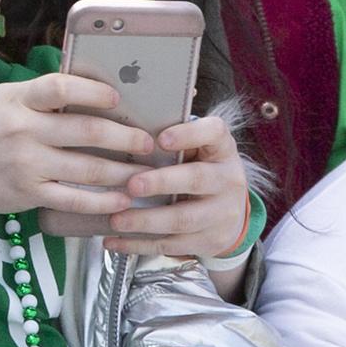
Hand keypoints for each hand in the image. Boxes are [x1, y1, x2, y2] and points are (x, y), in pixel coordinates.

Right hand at [0, 74, 163, 226]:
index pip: (60, 88)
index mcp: (19, 100)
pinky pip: (74, 199)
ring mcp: (27, 165)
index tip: (119, 99)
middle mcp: (23, 131)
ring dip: (123, 172)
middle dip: (126, 138)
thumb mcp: (7, 98)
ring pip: (87, 168)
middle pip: (86, 132)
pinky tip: (123, 199)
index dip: (94, 92)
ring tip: (146, 173)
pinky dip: (103, 201)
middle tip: (149, 142)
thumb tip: (95, 88)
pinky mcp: (30, 194)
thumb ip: (45, 94)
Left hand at [102, 113, 253, 258]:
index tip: (161, 138)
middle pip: (197, 179)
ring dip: (145, 220)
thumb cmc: (202, 170)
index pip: (214, 133)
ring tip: (115, 218)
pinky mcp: (208, 241)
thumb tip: (140, 101)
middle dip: (162, 182)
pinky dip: (139, 244)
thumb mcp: (200, 150)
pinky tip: (114, 241)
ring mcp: (221, 214)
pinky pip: (171, 245)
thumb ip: (177, 135)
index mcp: (222, 149)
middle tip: (131, 184)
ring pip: (182, 219)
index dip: (189, 134)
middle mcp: (228, 180)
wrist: (231, 216)